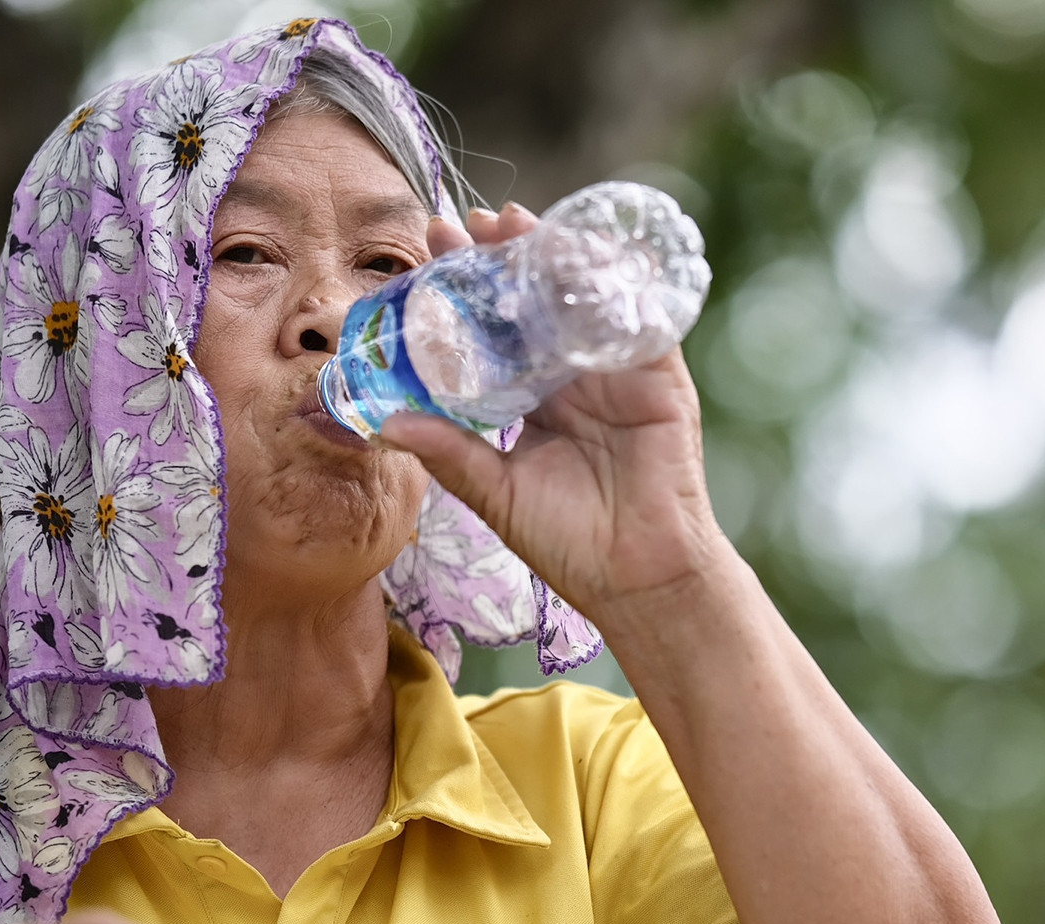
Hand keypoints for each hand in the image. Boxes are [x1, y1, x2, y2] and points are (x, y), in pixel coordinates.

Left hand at [380, 203, 732, 625]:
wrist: (638, 579)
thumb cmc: (570, 542)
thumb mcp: (495, 491)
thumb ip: (449, 453)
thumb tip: (385, 422)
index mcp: (536, 396)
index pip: (497, 328)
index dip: (467, 288)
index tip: (433, 249)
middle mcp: (575, 374)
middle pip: (536, 300)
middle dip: (504, 256)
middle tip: (469, 223)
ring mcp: (617, 371)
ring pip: (584, 298)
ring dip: (552, 256)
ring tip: (515, 224)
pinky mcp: (658, 377)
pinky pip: (636, 319)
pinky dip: (612, 284)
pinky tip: (581, 253)